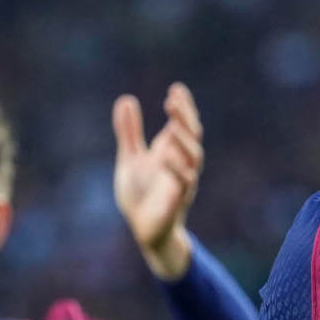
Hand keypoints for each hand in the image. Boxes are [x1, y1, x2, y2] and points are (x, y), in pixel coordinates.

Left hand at [113, 82, 204, 278]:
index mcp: (171, 152)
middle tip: (173, 99)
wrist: (143, 231)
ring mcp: (182, 182)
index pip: (183, 125)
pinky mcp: (177, 201)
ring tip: (173, 123)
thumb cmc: (140, 194)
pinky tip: (166, 155)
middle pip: (192, 136)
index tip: (177, 88)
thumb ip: (129, 132)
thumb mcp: (130, 158)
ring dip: (184, 139)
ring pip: (194, 157)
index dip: (183, 107)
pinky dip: (177, 168)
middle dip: (185, 117)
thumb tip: (125, 99)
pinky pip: (184, 183)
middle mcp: (181, 163)